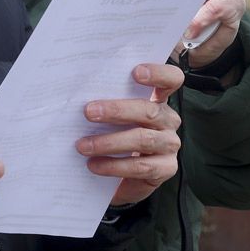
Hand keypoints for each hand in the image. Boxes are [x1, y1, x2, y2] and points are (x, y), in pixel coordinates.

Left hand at [77, 63, 183, 205]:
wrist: (122, 178)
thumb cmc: (114, 137)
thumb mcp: (113, 118)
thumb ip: (107, 104)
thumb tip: (78, 94)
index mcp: (158, 100)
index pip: (171, 79)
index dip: (158, 73)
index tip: (135, 72)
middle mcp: (168, 119)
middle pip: (149, 111)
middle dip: (117, 111)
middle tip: (88, 112)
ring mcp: (169, 144)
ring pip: (143, 139)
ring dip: (110, 142)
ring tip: (83, 146)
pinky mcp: (166, 168)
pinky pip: (140, 166)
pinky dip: (114, 165)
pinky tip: (94, 165)